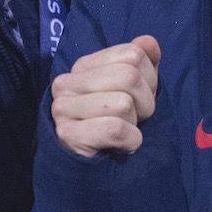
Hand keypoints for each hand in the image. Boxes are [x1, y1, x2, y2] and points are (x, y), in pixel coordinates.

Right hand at [51, 35, 159, 158]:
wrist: (92, 169)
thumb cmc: (116, 123)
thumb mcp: (133, 90)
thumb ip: (142, 62)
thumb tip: (148, 42)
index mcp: (83, 66)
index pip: (133, 54)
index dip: (149, 79)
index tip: (139, 99)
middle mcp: (66, 83)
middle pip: (129, 76)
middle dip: (145, 103)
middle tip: (135, 119)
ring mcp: (62, 109)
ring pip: (124, 103)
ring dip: (135, 124)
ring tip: (123, 132)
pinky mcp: (67, 135)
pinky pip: (115, 129)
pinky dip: (130, 141)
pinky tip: (121, 146)